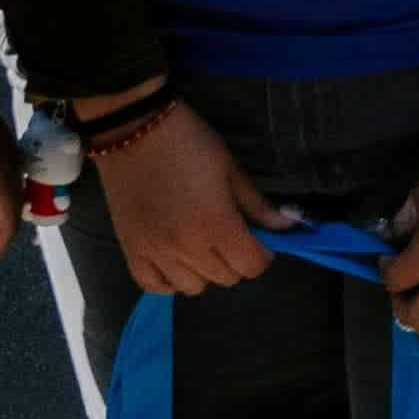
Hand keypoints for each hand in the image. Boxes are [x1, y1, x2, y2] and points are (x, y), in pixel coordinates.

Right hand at [90, 101, 284, 298]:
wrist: (134, 131)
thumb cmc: (190, 144)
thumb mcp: (231, 169)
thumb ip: (258, 205)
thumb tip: (288, 226)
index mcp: (217, 226)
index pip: (252, 265)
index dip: (262, 253)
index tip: (258, 237)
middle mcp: (187, 248)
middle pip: (226, 278)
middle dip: (236, 259)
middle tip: (230, 234)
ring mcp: (156, 253)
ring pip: (193, 287)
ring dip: (204, 271)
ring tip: (201, 244)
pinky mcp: (130, 252)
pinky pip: (155, 286)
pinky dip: (169, 279)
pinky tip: (175, 259)